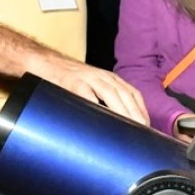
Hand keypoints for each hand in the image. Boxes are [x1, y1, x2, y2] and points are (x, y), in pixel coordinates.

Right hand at [28, 55, 148, 124]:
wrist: (46, 63)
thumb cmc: (69, 79)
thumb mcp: (92, 85)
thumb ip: (104, 99)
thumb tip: (116, 124)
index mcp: (110, 78)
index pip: (133, 93)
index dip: (142, 110)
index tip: (147, 126)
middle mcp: (103, 77)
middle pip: (125, 95)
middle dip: (136, 113)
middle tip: (142, 131)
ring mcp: (88, 78)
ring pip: (110, 94)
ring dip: (122, 110)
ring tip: (129, 127)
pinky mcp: (72, 82)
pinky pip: (86, 94)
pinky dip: (95, 104)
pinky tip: (101, 117)